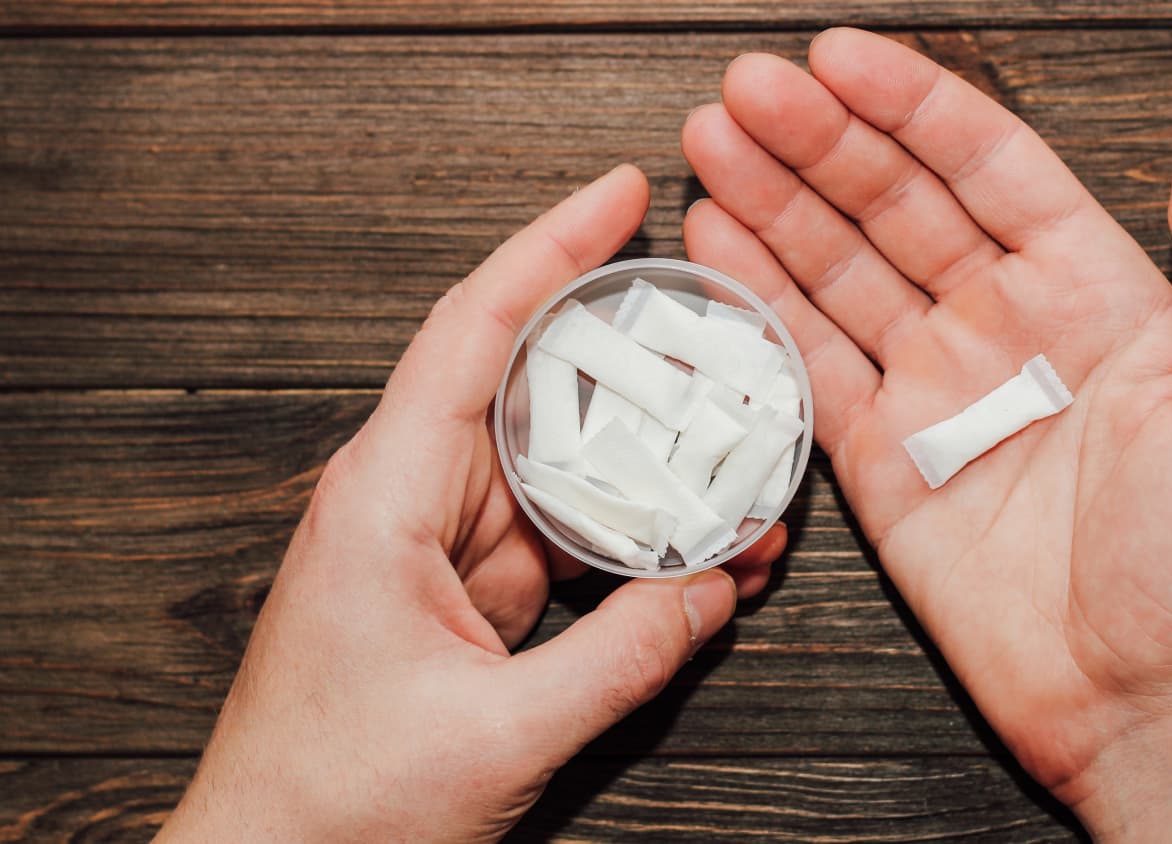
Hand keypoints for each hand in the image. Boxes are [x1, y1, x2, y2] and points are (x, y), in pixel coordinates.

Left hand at [155, 165, 785, 843]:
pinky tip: (696, 548)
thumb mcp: (499, 735)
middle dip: (636, 360)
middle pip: (537, 387)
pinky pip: (563, 536)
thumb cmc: (334, 804)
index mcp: (387, 496)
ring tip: (740, 458)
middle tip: (723, 337)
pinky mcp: (468, 593)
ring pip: (563, 466)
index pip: (475, 330)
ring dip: (647, 465)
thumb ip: (623, 657)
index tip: (620, 193)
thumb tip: (714, 592)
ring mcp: (443, 547)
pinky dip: (629, 537)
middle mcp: (411, 500)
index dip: (551, 248)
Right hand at [682, 29, 1171, 840]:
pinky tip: (720, 244)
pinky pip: (810, 365)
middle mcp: (1004, 329)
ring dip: (774, 203)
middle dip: (817, 142)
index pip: (988, 169)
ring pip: (840, 271)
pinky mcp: (880, 461)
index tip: (840, 58)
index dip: (912, 108)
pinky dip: (762, 305)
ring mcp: (935, 390)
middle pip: (894, 205)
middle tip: (746, 88)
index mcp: (1092, 295)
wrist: (1146, 699)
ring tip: (712, 139)